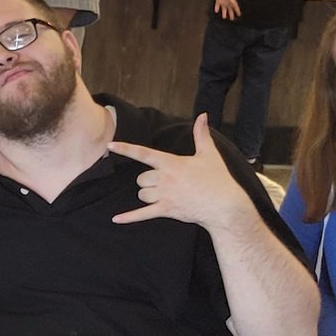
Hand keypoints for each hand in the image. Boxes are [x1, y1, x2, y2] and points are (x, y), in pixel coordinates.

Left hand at [110, 113, 255, 229]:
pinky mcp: (166, 210)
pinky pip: (142, 214)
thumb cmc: (218, 179)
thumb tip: (203, 116)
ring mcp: (164, 196)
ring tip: (164, 195)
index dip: (125, 149)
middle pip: (141, 179)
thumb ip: (201, 134)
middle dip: (148, 181)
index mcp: (171, 163)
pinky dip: (128, 218)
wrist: (224, 206)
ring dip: (147, 194)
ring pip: (142, 194)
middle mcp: (165, 179)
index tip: (110, 145)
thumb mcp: (209, 154)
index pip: (143, 153)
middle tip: (166, 182)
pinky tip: (115, 220)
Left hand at [213, 0, 240, 20]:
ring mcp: (223, 2)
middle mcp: (227, 2)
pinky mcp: (218, 1)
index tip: (239, 15)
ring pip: (224, 9)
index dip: (237, 11)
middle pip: (230, 10)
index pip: (235, 7)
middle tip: (232, 19)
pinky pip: (217, 6)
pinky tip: (216, 11)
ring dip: (224, 13)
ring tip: (224, 17)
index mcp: (232, 1)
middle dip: (231, 14)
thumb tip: (233, 3)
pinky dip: (216, 8)